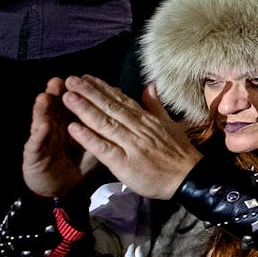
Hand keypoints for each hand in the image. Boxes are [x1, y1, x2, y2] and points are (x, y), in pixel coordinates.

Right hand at [23, 78, 95, 197]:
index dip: (79, 93)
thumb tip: (119, 101)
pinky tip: (43, 126)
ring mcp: (43, 141)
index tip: (84, 77)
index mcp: (69, 122)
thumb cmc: (77, 160)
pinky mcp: (34, 156)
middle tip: (58, 80)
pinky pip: (36, 145)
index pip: (74, 105)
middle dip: (57, 94)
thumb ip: (105, 121)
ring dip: (43, 109)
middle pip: (56, 109)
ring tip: (45, 97)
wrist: (60, 185)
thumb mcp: (95, 141)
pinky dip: (39, 135)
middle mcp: (54, 128)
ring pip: (42, 122)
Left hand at [62, 77, 200, 199]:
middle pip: (110, 108)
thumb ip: (155, 106)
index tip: (86, 78)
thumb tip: (150, 86)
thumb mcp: (170, 125)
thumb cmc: (179, 153)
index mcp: (146, 120)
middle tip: (70, 80)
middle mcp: (137, 129)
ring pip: (105, 124)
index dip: (102, 88)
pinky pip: (103, 148)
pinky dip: (88, 138)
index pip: (121, 100)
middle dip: (89, 93)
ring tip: (68, 97)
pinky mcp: (124, 163)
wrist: (189, 178)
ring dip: (85, 110)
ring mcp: (130, 145)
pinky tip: (73, 128)